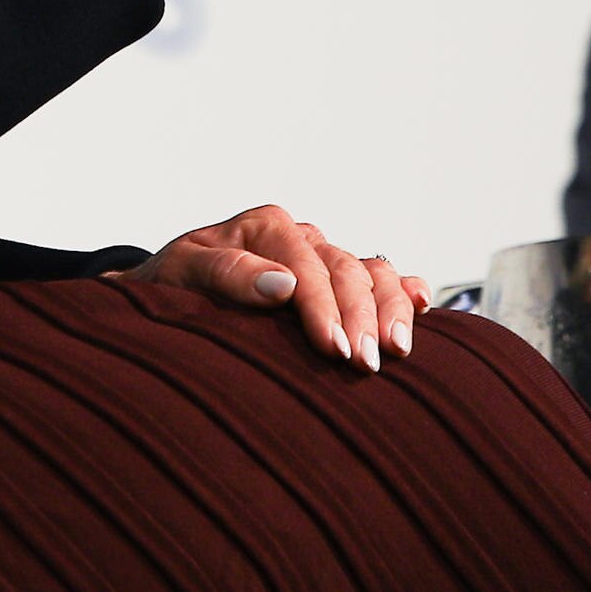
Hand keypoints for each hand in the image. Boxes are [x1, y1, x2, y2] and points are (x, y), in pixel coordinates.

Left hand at [127, 205, 430, 373]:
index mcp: (266, 227)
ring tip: (396, 350)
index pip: (307, 266)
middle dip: (360, 318)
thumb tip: (282, 285)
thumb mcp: (182, 273)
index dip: (324, 308)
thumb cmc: (171, 286)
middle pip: (346, 271)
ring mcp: (324, 258)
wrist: (169, 292)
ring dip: (389, 309)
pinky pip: (383, 277)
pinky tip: (421, 306)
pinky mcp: (337, 281)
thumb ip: (226, 273)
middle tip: (365, 364)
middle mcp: (301, 238)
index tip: (334, 348)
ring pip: (373, 273)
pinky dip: (404, 290)